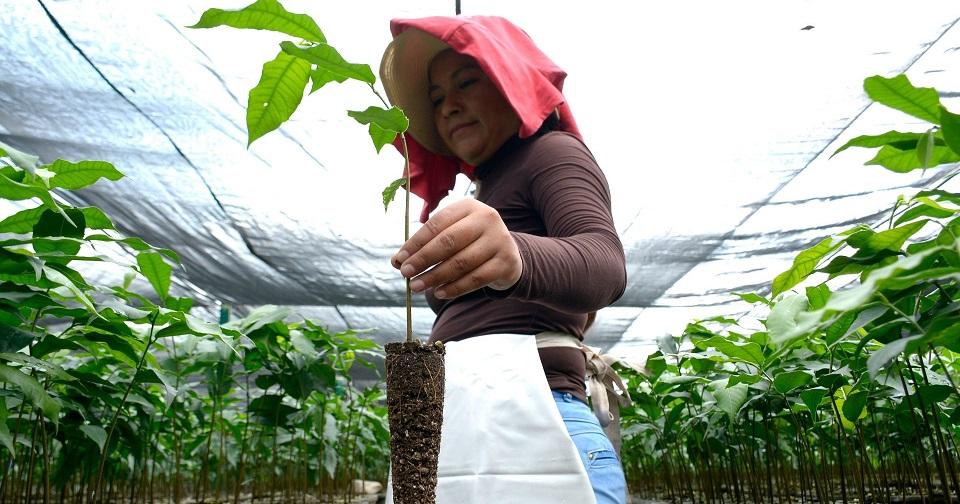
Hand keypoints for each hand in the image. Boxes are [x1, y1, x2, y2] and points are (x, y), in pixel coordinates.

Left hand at [390, 199, 521, 298]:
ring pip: (461, 262)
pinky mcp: (506, 262)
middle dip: (423, 259)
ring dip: (435, 277)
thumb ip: (427, 245)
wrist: (508, 254)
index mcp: (468, 206)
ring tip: (416, 286)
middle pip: (448, 241)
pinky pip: (475, 279)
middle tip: (405, 274)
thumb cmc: (470, 242)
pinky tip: (439, 293)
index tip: (399, 259)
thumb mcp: (452, 234)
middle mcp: (486, 218)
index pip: (436, 224)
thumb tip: (397, 261)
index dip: (416, 243)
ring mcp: (499, 240)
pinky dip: (454, 288)